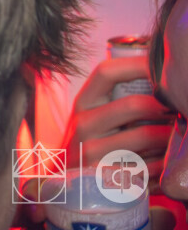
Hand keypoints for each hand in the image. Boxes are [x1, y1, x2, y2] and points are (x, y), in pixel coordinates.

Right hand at [62, 57, 172, 179]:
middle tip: (183, 107)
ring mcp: (91, 151)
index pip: (107, 72)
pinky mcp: (105, 177)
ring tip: (182, 133)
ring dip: (172, 135)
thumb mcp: (97, 116)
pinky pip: (149, 166)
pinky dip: (166, 163)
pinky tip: (169, 162)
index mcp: (84, 102)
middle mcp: (83, 123)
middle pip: (133, 104)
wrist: (71, 183)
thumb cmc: (96, 143)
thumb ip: (121, 99)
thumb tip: (163, 77)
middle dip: (166, 105)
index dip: (138, 64)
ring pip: (145, 136)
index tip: (165, 67)